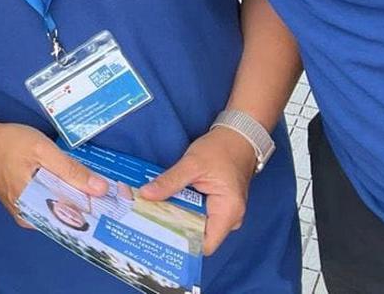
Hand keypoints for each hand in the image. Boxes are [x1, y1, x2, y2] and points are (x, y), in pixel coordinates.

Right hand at [0, 122, 108, 226]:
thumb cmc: (8, 143)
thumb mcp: (41, 151)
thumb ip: (70, 170)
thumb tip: (100, 189)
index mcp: (34, 210)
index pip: (73, 220)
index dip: (97, 212)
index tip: (118, 203)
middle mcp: (30, 218)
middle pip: (68, 216)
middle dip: (90, 205)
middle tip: (112, 191)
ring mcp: (26, 211)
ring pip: (60, 209)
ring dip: (78, 198)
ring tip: (100, 187)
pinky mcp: (24, 202)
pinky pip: (50, 202)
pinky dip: (64, 194)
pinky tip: (77, 183)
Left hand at [138, 127, 257, 254]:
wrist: (237, 138)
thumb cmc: (220, 150)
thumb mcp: (192, 164)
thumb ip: (169, 181)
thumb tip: (145, 194)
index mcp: (228, 213)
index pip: (205, 244)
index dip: (181, 242)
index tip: (157, 232)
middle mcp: (229, 219)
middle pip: (198, 235)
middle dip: (173, 229)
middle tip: (146, 221)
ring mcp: (223, 213)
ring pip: (196, 225)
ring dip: (176, 218)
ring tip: (150, 211)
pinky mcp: (217, 206)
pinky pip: (198, 214)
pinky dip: (182, 209)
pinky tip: (164, 203)